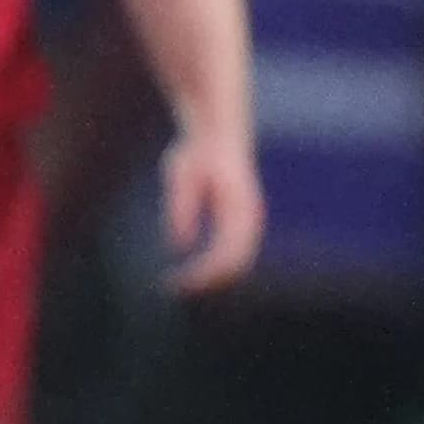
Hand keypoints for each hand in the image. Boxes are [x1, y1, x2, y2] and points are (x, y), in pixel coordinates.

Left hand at [163, 127, 263, 292]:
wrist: (216, 134)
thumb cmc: (196, 153)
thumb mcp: (180, 176)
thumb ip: (181, 207)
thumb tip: (181, 245)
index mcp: (239, 208)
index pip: (228, 254)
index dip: (205, 274)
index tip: (179, 282)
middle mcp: (249, 218)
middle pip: (236, 265)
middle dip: (207, 282)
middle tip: (174, 289)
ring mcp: (247, 221)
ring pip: (236, 264)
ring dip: (210, 279)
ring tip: (178, 285)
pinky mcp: (238, 223)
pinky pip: (230, 255)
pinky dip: (212, 269)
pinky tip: (188, 273)